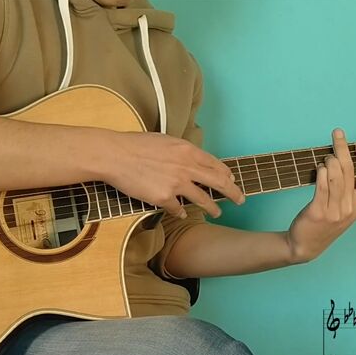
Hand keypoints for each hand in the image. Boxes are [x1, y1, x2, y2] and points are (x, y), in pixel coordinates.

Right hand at [103, 131, 244, 217]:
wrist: (114, 155)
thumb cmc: (135, 145)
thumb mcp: (164, 140)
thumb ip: (180, 151)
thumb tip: (190, 158)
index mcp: (187, 150)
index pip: (214, 164)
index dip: (225, 174)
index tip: (231, 179)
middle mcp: (186, 167)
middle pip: (218, 182)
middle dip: (233, 192)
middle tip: (241, 199)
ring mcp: (176, 184)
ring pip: (203, 199)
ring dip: (212, 207)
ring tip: (218, 212)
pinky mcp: (163, 198)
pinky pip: (178, 208)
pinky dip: (182, 212)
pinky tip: (183, 214)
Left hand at [285, 128, 355, 262]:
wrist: (306, 246)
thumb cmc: (325, 224)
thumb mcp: (344, 209)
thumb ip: (349, 190)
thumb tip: (346, 161)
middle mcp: (350, 208)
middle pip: (350, 170)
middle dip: (343, 148)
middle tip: (337, 133)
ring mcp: (335, 211)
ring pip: (336, 175)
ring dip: (329, 160)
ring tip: (324, 157)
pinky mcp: (318, 211)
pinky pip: (322, 185)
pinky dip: (321, 171)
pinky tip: (319, 167)